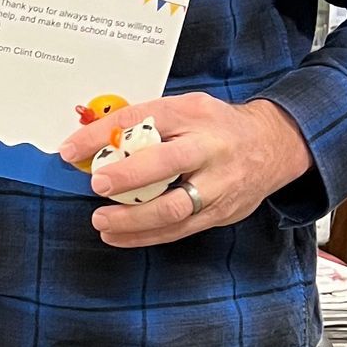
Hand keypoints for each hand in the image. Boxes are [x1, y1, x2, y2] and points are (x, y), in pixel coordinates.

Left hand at [77, 93, 311, 247]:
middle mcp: (209, 147)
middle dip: (128, 176)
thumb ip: (148, 123)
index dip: (103, 134)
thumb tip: (95, 140)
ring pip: (174, 207)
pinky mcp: (220, 212)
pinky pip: (179, 229)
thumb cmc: (218, 126)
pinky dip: (145, 236)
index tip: (72, 150)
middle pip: (167, 163)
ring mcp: (218, 183)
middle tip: (97, 185)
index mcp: (194, 114)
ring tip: (101, 221)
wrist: (275, 144)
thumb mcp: (187, 109)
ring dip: (133, 219)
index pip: (142, 119)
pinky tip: (119, 236)